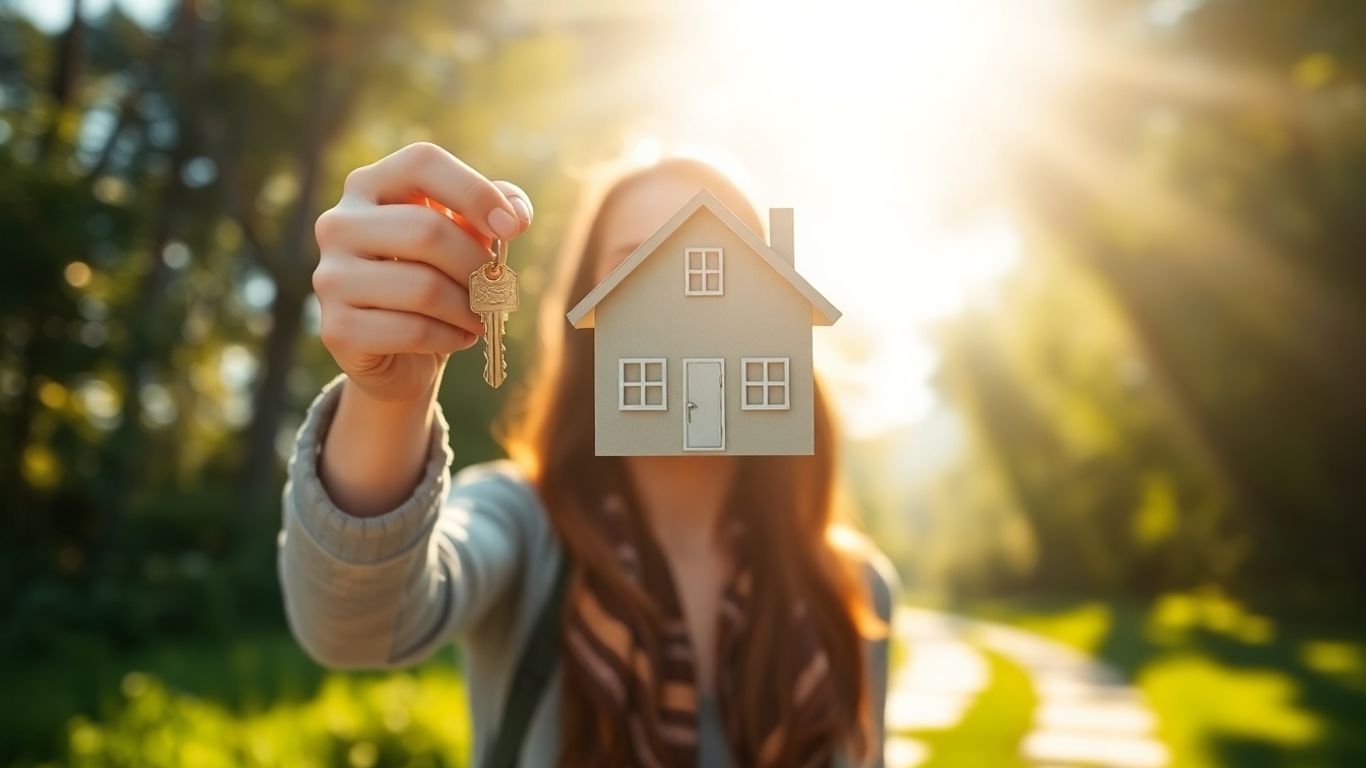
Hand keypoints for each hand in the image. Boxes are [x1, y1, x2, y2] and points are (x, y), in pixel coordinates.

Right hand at [312, 142, 532, 403]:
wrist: (397, 353)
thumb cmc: (435, 280)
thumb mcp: (464, 239)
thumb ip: (493, 213)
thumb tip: (516, 214)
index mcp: (370, 185)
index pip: (422, 163)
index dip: (474, 191)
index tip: (512, 229)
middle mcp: (338, 223)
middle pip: (427, 231)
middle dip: (477, 266)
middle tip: (497, 289)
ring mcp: (331, 276)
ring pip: (424, 287)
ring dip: (469, 308)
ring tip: (480, 317)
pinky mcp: (337, 328)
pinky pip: (413, 330)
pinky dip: (451, 337)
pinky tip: (459, 337)